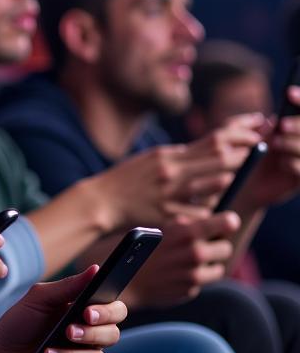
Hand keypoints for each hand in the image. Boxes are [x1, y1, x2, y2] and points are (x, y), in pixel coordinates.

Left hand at [0, 266, 126, 352]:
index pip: (109, 296)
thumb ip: (66, 286)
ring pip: (110, 338)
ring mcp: (87, 345)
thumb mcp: (37, 300)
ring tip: (65, 334)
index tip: (92, 302)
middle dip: (104, 316)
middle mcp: (88, 323)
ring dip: (88, 336)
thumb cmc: (19, 324)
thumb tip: (96, 269)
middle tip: (85, 316)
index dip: (107, 298)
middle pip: (117, 316)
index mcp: (79, 302)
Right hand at [93, 115, 263, 225]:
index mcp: (166, 155)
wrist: (101, 201)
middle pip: (219, 160)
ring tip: (228, 182)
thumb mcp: (148, 159)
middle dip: (241, 158)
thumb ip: (174, 156)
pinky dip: (207, 211)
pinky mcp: (167, 214)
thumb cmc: (124, 180)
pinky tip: (206, 212)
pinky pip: (200, 213)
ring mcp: (170, 193)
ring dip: (225, 183)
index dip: (236, 140)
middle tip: (251, 157)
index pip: (210, 142)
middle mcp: (171, 171)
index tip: (251, 138)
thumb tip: (200, 152)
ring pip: (214, 185)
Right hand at [122, 211, 238, 308]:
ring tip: (189, 261)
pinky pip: (201, 282)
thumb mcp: (158, 228)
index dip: (227, 223)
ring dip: (208, 265)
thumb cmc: (136, 250)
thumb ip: (182, 226)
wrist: (122, 279)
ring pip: (218, 268)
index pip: (228, 222)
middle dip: (216, 247)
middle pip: (226, 248)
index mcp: (187, 231)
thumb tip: (203, 222)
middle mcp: (195, 253)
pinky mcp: (190, 290)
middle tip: (202, 246)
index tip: (225, 223)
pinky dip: (193, 278)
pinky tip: (175, 274)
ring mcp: (194, 274)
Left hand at [236, 92, 299, 210]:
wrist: (243, 187)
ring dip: (292, 143)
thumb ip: (252, 127)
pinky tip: (282, 165)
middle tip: (282, 127)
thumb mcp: (240, 138)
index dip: (299, 99)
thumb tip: (270, 120)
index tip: (288, 93)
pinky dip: (292, 163)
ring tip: (275, 146)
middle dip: (298, 124)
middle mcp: (298, 141)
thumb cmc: (241, 159)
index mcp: (291, 129)